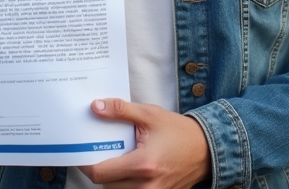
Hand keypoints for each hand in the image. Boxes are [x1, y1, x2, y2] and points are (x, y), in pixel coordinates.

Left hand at [78, 98, 210, 188]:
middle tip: (100, 151)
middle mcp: (146, 186)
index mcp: (143, 164)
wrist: (206, 150)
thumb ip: (121, 111)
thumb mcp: (150, 115)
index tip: (81, 151)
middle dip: (99, 167)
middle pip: (105, 184)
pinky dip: (124, 183)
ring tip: (117, 159)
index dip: (85, 163)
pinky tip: (129, 169)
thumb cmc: (179, 132)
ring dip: (111, 178)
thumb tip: (95, 107)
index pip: (100, 173)